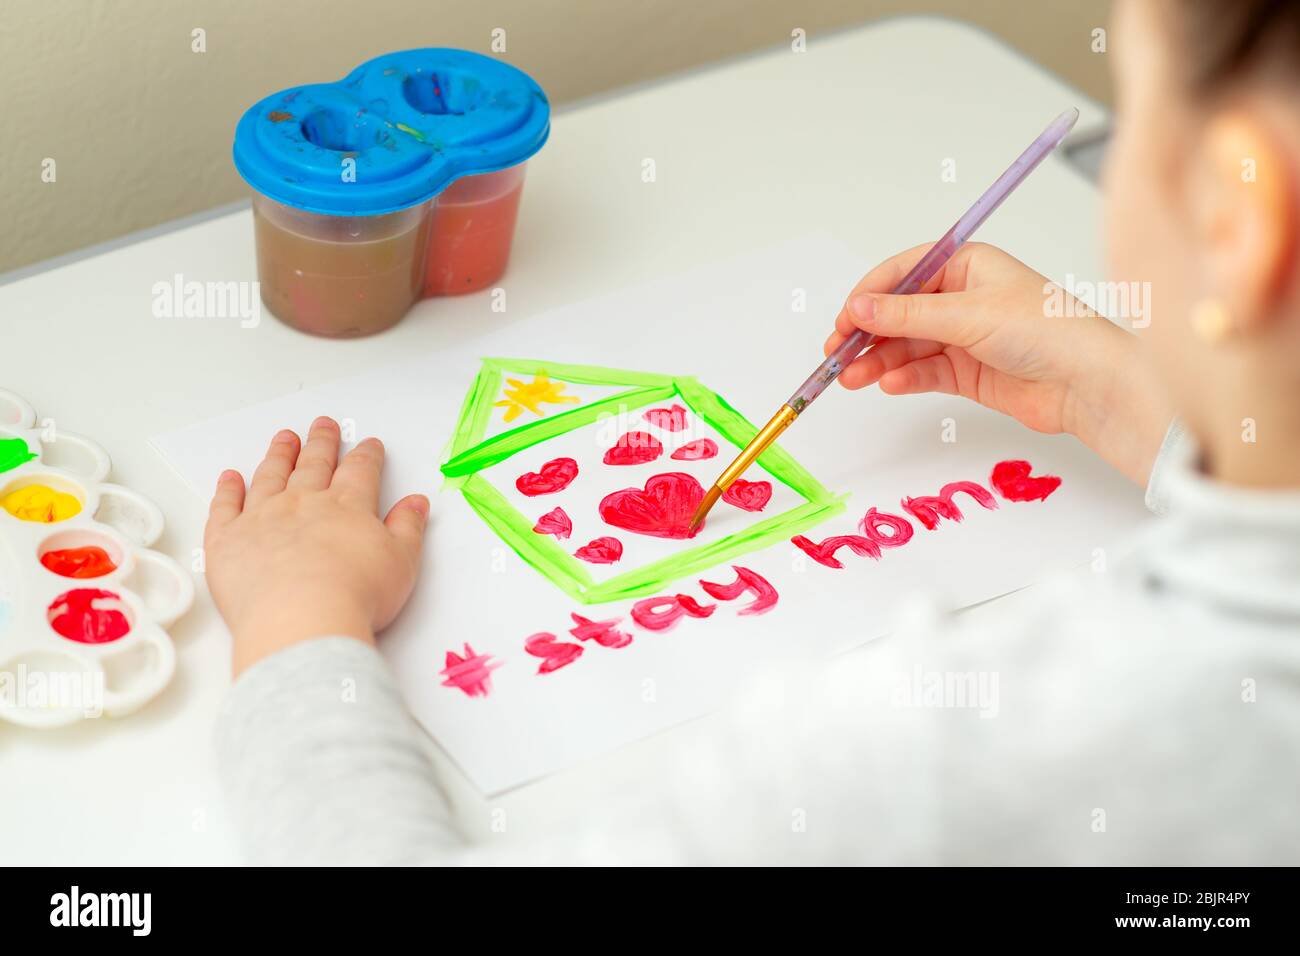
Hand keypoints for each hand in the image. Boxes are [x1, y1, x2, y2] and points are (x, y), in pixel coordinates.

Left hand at [204, 417, 429, 675]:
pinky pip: (226, 506)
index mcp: (347, 506)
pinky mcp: (228, 540)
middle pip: (314, 464)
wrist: (301, 621)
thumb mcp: (401, 563)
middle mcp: (303, 503)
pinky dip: (227, 490)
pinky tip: (231, 478)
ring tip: (284, 439)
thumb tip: (416, 503)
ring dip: (279, 455)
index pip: (360, 470)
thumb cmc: (354, 597)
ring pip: (271, 475)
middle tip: (323, 426)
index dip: (367, 455)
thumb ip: (408, 528)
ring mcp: (262, 517)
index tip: (368, 445)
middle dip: (321, 443)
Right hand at [825, 242, 1170, 484]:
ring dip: (878, 361)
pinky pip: (924, 372)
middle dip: (867, 334)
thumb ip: (907, 314)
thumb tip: (859, 307)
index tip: (844, 318)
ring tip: (852, 377)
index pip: (903, 273)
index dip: (870, 296)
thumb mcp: (968, 315)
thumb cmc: (1047, 330)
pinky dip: (904, 378)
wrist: (1089, 383)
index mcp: (967, 265)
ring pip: (907, 346)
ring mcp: (965, 337)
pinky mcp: (969, 372)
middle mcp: (964, 298)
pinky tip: (889, 383)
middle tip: (837, 353)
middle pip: (899, 313)